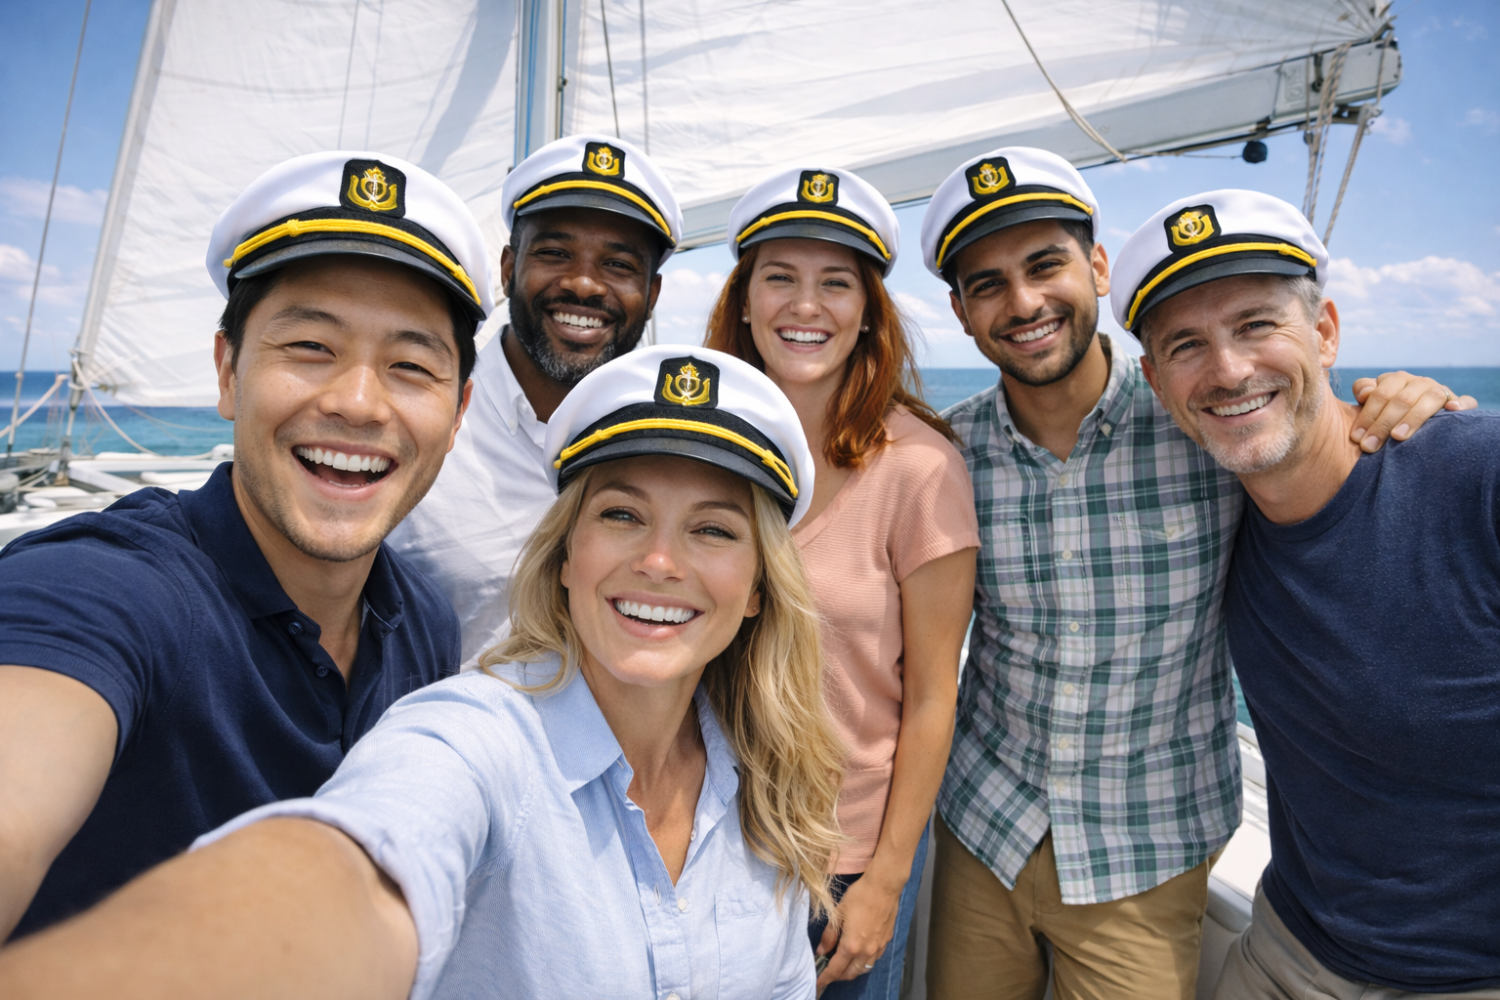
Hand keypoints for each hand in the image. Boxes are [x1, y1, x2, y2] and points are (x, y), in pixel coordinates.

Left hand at [815, 873, 902, 992]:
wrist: (884, 886)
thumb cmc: (859, 896)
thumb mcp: (838, 914)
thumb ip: (829, 935)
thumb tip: (821, 951)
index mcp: (852, 945)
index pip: (836, 969)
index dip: (825, 978)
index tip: (818, 984)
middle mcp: (866, 951)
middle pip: (851, 974)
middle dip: (839, 977)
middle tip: (829, 973)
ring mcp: (878, 947)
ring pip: (864, 969)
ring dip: (852, 971)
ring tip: (843, 966)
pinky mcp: (886, 941)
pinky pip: (874, 959)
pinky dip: (864, 962)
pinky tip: (859, 954)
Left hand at [1350, 373, 1476, 452]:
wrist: (1418, 425)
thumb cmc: (1388, 416)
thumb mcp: (1373, 406)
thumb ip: (1365, 394)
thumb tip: (1365, 393)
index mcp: (1395, 380)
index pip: (1380, 392)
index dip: (1367, 414)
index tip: (1356, 437)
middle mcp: (1417, 382)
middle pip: (1400, 398)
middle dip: (1382, 424)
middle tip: (1369, 446)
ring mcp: (1439, 391)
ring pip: (1429, 399)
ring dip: (1413, 417)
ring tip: (1398, 436)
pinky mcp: (1459, 403)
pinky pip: (1466, 401)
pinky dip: (1461, 404)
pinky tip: (1452, 410)